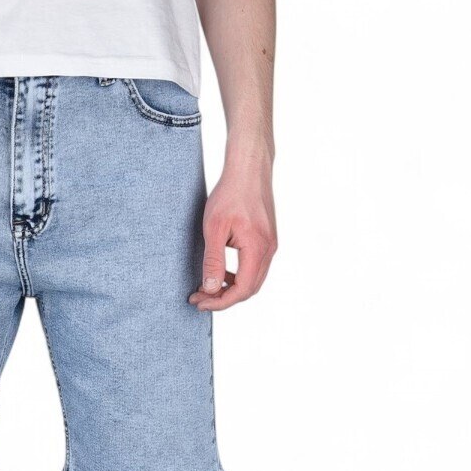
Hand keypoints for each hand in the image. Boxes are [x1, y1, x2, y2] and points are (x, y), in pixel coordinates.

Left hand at [189, 155, 276, 311]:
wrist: (249, 168)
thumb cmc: (231, 193)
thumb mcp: (214, 228)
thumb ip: (213, 260)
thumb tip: (210, 289)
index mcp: (257, 249)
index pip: (241, 290)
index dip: (220, 302)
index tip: (199, 302)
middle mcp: (269, 250)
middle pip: (249, 289)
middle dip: (223, 298)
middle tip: (199, 298)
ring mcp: (270, 245)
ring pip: (252, 280)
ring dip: (230, 288)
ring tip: (207, 287)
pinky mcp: (267, 240)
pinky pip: (254, 268)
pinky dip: (237, 276)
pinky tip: (221, 272)